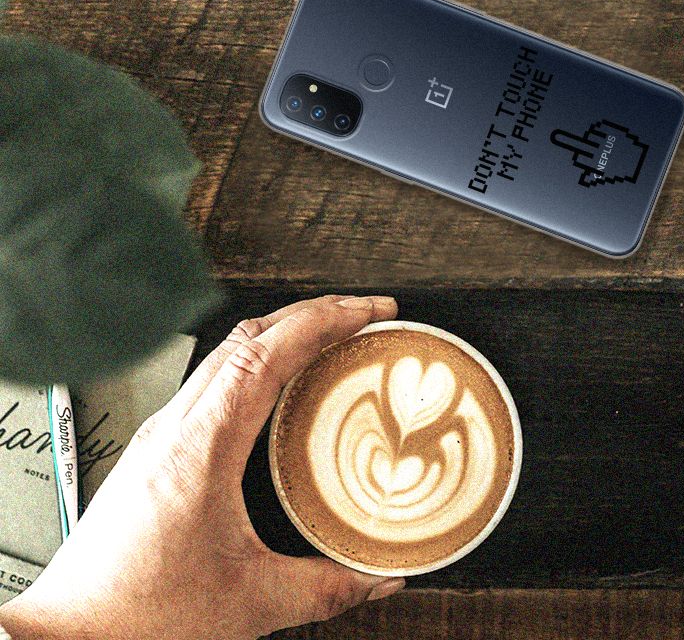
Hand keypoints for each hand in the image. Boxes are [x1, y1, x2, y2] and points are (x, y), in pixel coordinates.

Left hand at [0, 295, 403, 639]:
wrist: (69, 636)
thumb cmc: (137, 616)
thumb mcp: (250, 602)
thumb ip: (326, 588)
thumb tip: (379, 576)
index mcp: (201, 445)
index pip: (267, 352)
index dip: (323, 320)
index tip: (366, 311)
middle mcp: (176, 426)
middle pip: (249, 334)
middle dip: (312, 313)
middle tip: (362, 314)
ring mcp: (161, 431)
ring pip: (227, 351)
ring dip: (283, 333)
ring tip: (329, 338)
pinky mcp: (155, 448)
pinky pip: (213, 380)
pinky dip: (257, 362)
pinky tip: (279, 387)